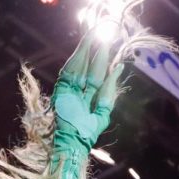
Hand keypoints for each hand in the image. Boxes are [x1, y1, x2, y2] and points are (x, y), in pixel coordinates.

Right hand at [52, 31, 123, 157]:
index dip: (101, 61)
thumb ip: (109, 91)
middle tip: (102, 34)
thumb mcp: (102, 112)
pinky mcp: (61, 91)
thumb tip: (118, 68)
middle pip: (86, 67)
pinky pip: (69, 72)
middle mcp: (77, 92)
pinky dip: (77, 61)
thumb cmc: (87, 134)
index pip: (95, 74)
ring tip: (94, 36)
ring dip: (85, 51)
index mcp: (87, 97)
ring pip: (78, 66)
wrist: (74, 144)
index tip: (108, 47)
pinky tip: (84, 50)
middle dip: (94, 52)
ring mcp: (68, 90)